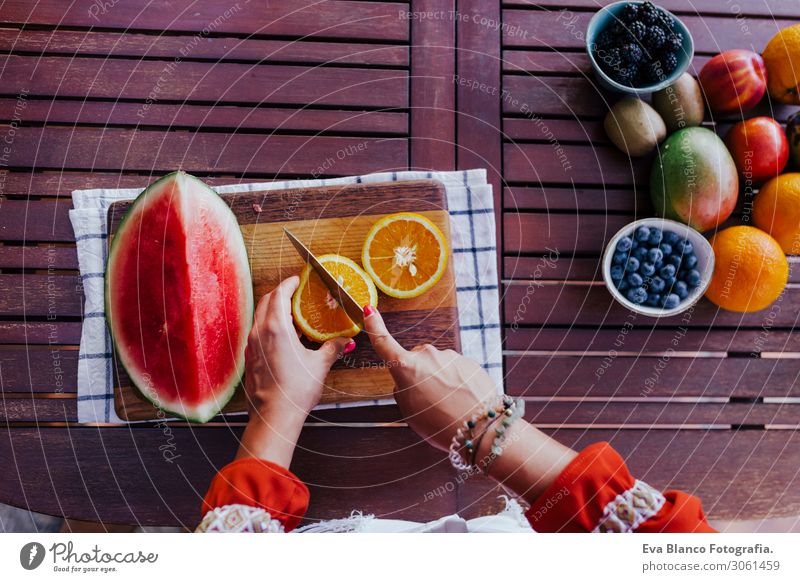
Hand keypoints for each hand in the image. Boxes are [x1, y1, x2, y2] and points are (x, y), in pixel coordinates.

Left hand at [235, 276, 353, 466]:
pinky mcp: (250, 358)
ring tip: (292, 314)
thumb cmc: (296, 390)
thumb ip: (333, 347)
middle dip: (280, 294)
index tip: (298, 280)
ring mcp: (252, 345)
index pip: (279, 294)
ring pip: (260, 316)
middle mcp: (259, 332)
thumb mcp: (320, 365)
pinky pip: (258, 332)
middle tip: (296, 294)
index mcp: (276, 328)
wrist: (274, 416)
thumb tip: (346, 340)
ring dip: (274, 310)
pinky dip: (269, 326)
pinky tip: (284, 337)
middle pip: (266, 301)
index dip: (289, 284)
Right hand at [364, 305, 576, 503]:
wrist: (481, 428)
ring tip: (448, 406)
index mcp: (407, 368)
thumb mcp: (410, 412)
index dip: (374, 326)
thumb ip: (404, 390)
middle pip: (416, 360)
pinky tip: (462, 401)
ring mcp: (450, 357)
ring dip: (439, 381)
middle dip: (418, 375)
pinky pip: (455, 370)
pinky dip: (456, 383)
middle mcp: (427, 356)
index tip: (369, 309)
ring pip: (437, 366)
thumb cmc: (440, 424)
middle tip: (427, 401)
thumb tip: (408, 380)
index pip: (384, 343)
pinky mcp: (468, 361)